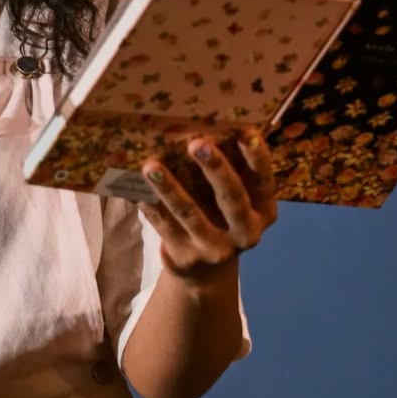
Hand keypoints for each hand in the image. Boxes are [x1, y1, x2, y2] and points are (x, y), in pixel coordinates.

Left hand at [139, 133, 277, 279]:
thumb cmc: (220, 217)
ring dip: (169, 188)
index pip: (263, 181)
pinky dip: (148, 205)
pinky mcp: (186, 256)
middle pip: (232, 198)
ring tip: (151, 166)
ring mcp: (215, 248)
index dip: (257, 158)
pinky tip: (133, 187)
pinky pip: (163, 225)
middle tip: (197, 143)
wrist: (205, 271)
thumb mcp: (234, 201)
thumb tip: (203, 127)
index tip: (247, 133)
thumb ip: (231, 173)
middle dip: (215, 169)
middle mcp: (245, 233)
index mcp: (262, 211)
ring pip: (190, 214)